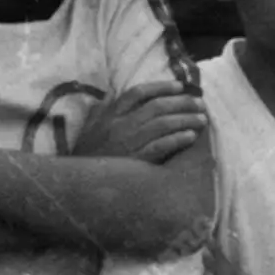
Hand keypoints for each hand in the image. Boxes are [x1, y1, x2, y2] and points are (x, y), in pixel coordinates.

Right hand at [72, 81, 207, 164]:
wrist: (72, 187)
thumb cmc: (83, 157)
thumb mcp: (87, 129)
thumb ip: (99, 110)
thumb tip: (110, 93)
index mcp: (110, 115)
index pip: (138, 92)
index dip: (161, 87)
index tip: (180, 86)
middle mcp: (119, 126)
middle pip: (157, 107)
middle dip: (183, 102)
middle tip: (201, 103)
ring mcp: (127, 144)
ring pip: (162, 125)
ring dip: (185, 120)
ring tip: (202, 119)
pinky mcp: (133, 163)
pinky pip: (159, 147)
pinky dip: (177, 140)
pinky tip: (191, 137)